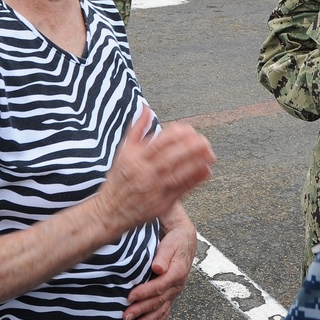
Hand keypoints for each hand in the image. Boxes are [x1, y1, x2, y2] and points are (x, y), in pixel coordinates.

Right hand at [94, 108, 214, 236]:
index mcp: (135, 158)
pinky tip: (206, 171)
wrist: (109, 211)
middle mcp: (144, 173)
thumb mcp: (123, 151)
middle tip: (205, 140)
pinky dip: (194, 180)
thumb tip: (147, 108)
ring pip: (178, 174)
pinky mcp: (162, 203)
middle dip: (190, 148)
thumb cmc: (118, 179)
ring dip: (196, 163)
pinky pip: (181, 190)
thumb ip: (137, 128)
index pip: (159, 142)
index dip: (176, 135)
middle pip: (170, 158)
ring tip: (210, 154)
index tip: (189, 129)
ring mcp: (154, 189)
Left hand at [124, 212, 195, 319]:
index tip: (130, 297)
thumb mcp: (170, 242)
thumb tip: (158, 268)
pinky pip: (165, 312)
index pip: (159, 286)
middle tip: (125, 317)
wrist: (184, 239)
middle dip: (141, 310)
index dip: (144, 292)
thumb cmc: (175, 239)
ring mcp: (174, 292)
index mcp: (177, 272)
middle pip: (158, 301)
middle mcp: (177, 285)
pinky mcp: (171, 295)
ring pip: (161, 310)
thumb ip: (163, 255)